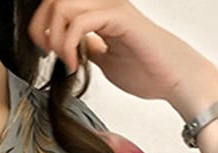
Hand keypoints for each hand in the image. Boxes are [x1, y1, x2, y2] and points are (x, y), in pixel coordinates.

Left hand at [28, 0, 217, 118]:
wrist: (176, 79)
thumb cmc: (148, 72)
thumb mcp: (106, 61)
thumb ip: (90, 49)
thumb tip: (76, 48)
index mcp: (100, 12)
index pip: (58, 3)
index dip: (42, 25)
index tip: (46, 53)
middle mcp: (105, 4)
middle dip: (41, 27)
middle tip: (48, 55)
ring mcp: (113, 8)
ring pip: (64, 5)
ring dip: (55, 36)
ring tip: (64, 60)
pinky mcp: (120, 18)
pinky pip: (81, 22)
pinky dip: (69, 45)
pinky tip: (74, 65)